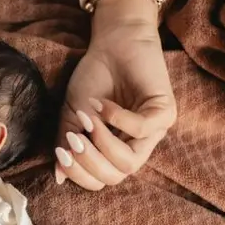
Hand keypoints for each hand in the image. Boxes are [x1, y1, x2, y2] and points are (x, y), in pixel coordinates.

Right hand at [56, 0, 176, 190]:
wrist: (112, 44)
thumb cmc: (93, 79)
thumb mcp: (72, 115)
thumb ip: (66, 144)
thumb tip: (59, 177)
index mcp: (115, 150)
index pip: (100, 180)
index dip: (79, 173)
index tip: (60, 151)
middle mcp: (136, 146)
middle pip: (115, 177)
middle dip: (89, 162)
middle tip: (72, 139)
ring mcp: (153, 132)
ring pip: (130, 162)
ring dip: (103, 143)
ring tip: (88, 120)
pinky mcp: (165, 112)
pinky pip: (141, 130)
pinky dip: (117, 119)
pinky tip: (102, 104)